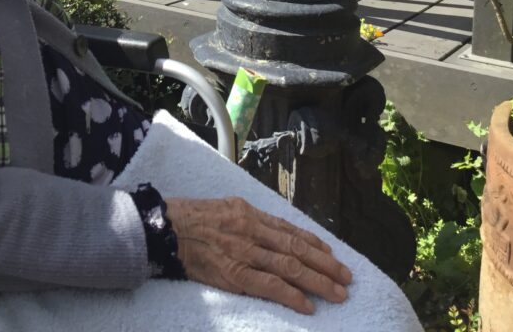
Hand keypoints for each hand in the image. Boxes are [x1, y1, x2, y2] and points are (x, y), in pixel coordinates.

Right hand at [164, 196, 351, 314]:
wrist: (165, 229)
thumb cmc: (193, 219)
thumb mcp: (225, 208)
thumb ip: (250, 219)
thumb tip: (275, 231)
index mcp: (250, 213)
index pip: (290, 231)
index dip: (315, 244)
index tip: (333, 255)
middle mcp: (251, 229)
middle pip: (297, 249)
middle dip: (326, 264)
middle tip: (347, 277)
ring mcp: (244, 251)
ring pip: (290, 267)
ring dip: (318, 281)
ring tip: (338, 293)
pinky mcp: (233, 273)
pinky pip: (269, 286)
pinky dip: (291, 296)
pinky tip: (308, 305)